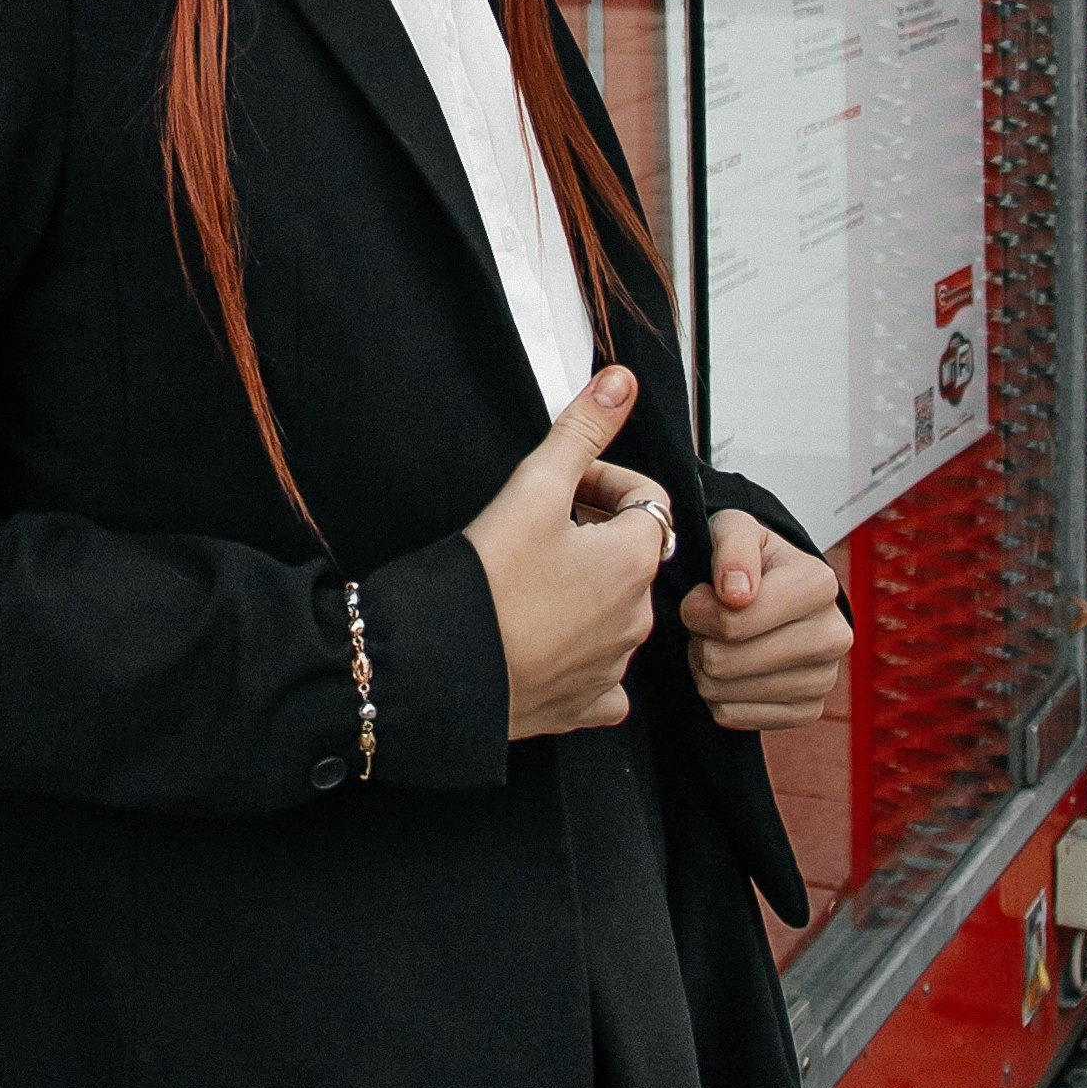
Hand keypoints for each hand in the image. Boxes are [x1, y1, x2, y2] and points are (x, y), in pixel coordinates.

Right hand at [464, 366, 669, 739]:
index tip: (564, 485)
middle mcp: (636, 617)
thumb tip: (621, 383)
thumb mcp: (534, 486)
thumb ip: (582, 430)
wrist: (440, 668)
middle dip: (594, 534)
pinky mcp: (583, 704)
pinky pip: (601, 674)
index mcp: (634, 560)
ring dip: (586, 590)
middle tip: (539, 527)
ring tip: (531, 580)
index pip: (646, 500)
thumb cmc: (485, 582)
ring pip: (616, 612)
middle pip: (631, 556)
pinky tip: (546, 639)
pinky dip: (581, 654)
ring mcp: (612, 665)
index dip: (604, 482)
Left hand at [680, 511, 850, 732]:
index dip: (697, 609)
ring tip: (718, 641)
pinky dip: (717, 696)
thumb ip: (732, 546)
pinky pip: (731, 717)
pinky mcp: (808, 712)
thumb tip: (736, 593)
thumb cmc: (748, 559)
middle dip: (700, 640)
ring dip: (704, 668)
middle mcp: (833, 636)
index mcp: (820, 584)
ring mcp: (824, 679)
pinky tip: (731, 670)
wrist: (774, 593)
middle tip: (706, 622)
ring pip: (723, 693)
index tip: (701, 595)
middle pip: (725, 662)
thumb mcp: (733, 529)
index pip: (731, 621)